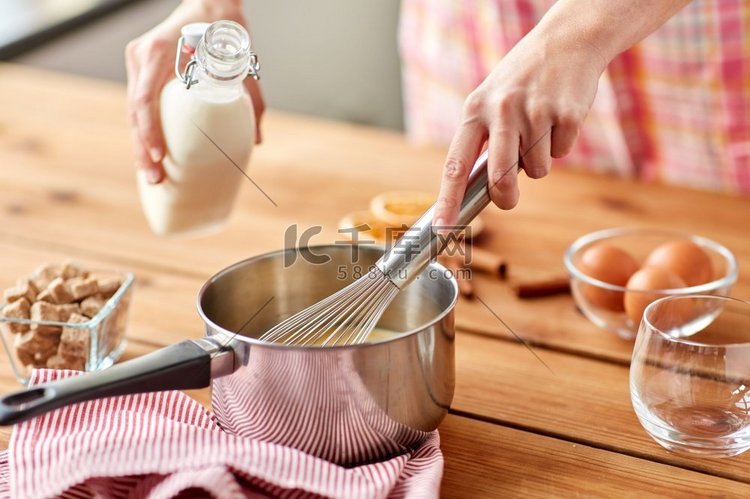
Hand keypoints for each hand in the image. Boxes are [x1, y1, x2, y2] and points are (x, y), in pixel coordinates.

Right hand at [125, 0, 264, 183]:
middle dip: (143, 149)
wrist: (210, 2)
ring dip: (140, 144)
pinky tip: (150, 154)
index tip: (158, 155)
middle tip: (156, 179)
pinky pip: (139, 105)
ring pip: (133, 112)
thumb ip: (251, 100)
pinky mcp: (141, 70)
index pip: (144, 99)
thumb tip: (257, 140)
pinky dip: (144, 130)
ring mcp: (137, 63)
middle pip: (135, 112)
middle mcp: (141, 57)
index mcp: (158, 53)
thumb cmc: (224, 28)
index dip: (148, 131)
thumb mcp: (241, 61)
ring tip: (152, 175)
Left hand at [433, 0, 689, 226]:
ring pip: (536, 170)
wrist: (567, 42)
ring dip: (539, 160)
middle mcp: (501, 111)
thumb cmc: (523, 79)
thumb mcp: (491, 100)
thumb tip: (474, 189)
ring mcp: (534, 113)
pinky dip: (560, 144)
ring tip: (539, 128)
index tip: (443, 226)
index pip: (456, 164)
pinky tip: (557, 118)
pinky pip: (560, 153)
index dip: (448, 199)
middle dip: (506, 197)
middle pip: (500, 178)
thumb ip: (482, 140)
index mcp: (475, 111)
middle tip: (509, 198)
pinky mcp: (565, 115)